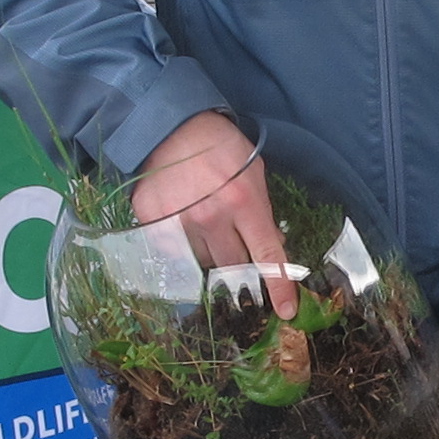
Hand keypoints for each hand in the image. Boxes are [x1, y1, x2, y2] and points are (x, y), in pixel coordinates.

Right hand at [133, 111, 294, 316]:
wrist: (170, 127)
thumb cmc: (219, 146)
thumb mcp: (253, 171)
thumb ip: (261, 210)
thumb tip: (270, 245)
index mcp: (244, 202)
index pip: (267, 255)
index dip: (279, 286)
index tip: (286, 311)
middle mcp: (212, 217)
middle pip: (232, 266)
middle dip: (238, 262)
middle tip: (231, 240)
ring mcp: (179, 222)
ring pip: (203, 262)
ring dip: (209, 250)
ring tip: (204, 220)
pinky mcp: (153, 223)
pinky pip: (174, 252)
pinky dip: (182, 243)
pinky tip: (182, 217)